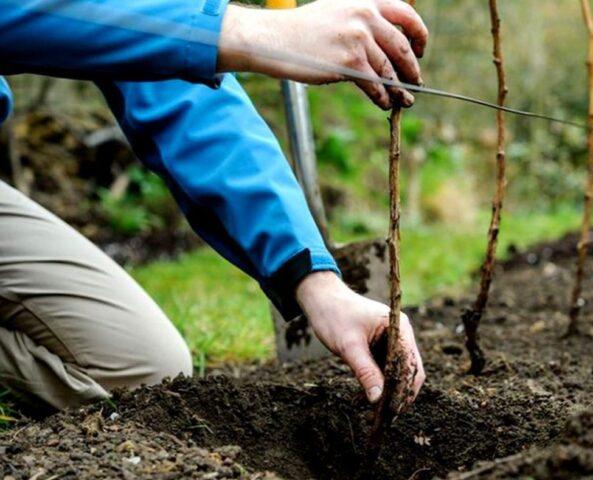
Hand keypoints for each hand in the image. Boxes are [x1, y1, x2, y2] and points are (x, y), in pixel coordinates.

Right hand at [218, 0, 427, 109]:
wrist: (275, 39)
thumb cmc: (302, 31)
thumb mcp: (337, 12)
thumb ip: (362, 21)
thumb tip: (386, 46)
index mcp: (366, 1)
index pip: (406, 15)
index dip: (420, 35)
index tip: (421, 50)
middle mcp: (365, 16)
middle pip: (402, 46)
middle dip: (413, 68)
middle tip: (416, 82)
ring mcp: (358, 39)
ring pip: (389, 69)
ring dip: (400, 88)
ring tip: (404, 100)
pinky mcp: (349, 62)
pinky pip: (375, 84)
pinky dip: (382, 96)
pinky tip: (384, 103)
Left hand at [295, 271, 424, 403]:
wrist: (321, 300)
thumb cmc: (334, 315)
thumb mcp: (348, 346)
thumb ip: (365, 371)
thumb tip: (377, 399)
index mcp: (398, 327)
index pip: (410, 363)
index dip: (404, 388)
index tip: (392, 409)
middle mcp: (401, 334)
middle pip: (409, 370)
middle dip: (397, 393)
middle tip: (384, 416)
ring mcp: (392, 341)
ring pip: (397, 373)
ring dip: (387, 391)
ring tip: (371, 411)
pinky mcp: (381, 347)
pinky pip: (385, 370)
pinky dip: (378, 383)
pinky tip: (363, 397)